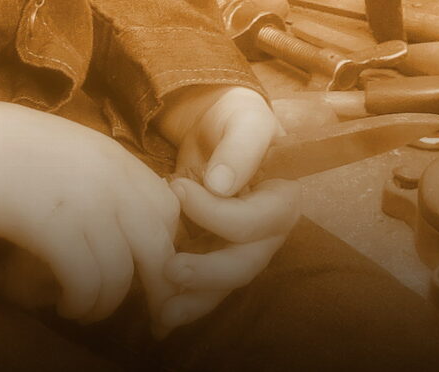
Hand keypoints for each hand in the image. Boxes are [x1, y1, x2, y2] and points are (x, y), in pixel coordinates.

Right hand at [0, 99, 178, 324]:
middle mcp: (111, 181)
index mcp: (116, 157)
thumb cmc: (6, 147)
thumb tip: (121, 218)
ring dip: (107, 304)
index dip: (163, 245)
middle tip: (149, 315)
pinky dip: (82, 303)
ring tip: (86, 309)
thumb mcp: (69, 148)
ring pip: (123, 274)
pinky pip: (88, 282)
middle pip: (159, 247)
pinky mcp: (57, 231)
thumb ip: (101, 176)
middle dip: (158, 289)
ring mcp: (87, 205)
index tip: (147, 269)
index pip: (167, 210)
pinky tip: (67, 305)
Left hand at [152, 84, 295, 333]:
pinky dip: (180, 303)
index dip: (216, 214)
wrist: (211, 123)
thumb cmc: (236, 118)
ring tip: (161, 316)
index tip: (179, 188)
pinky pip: (201, 287)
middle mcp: (265, 235)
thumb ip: (241, 147)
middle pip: (243, 266)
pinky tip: (156, 321)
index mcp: (282, 202)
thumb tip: (222, 185)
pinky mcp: (210, 255)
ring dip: (193, 303)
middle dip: (208, 275)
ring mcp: (238, 249)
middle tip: (170, 270)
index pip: (254, 224)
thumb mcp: (245, 118)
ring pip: (222, 287)